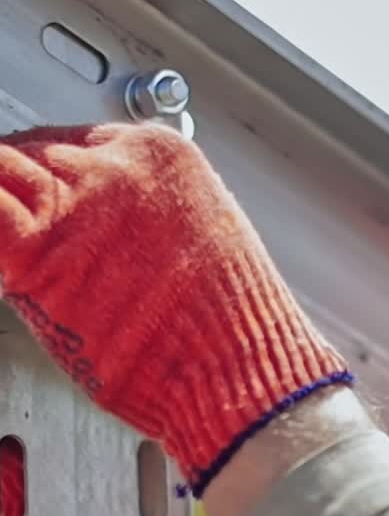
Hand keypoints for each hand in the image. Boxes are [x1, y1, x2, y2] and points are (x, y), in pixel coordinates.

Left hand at [0, 123, 350, 494]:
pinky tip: (12, 253)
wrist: (237, 373)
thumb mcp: (205, 239)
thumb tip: (106, 232)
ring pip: (1, 175)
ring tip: (21, 242)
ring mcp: (74, 207)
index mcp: (163, 155)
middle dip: (22, 190)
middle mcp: (115, 168)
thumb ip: (145, 216)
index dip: (53, 173)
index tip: (46, 194)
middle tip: (26, 225)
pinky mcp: (37, 255)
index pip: (75, 142)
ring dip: (5, 208)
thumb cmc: (231, 330)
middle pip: (32, 155)